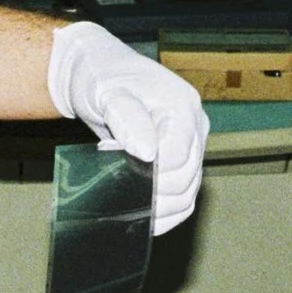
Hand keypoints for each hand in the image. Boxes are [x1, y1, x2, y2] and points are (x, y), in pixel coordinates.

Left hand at [47, 21, 209, 234]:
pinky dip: (166, 212)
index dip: (150, 174)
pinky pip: (183, 197)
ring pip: (188, 194)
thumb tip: (149, 153)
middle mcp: (194, 127)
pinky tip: (144, 219)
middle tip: (119, 185)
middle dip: (152, 192)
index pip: (177, 160)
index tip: (120, 167)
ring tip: (128, 202)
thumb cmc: (100, 77)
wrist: (97, 73)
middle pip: (185, 181)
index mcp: (182, 106)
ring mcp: (190, 145)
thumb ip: (127, 118)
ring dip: (160, 208)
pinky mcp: (181, 160)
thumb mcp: (105, 91)